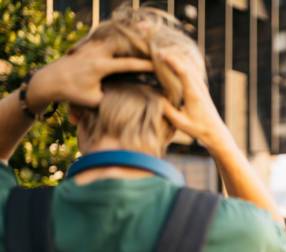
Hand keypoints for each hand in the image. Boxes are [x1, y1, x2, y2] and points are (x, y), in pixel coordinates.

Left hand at [28, 41, 152, 109]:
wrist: (49, 80)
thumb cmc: (72, 94)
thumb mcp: (93, 101)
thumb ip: (110, 99)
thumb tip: (129, 100)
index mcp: (100, 66)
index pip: (128, 64)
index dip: (145, 65)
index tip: (159, 66)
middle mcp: (97, 53)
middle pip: (124, 44)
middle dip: (140, 44)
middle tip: (155, 48)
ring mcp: (92, 47)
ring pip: (115, 39)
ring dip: (129, 41)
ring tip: (145, 42)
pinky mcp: (89, 46)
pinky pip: (107, 41)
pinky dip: (118, 42)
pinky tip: (128, 44)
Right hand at [159, 50, 230, 150]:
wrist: (215, 132)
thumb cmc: (197, 129)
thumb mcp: (179, 122)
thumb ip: (167, 110)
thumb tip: (155, 96)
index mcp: (193, 93)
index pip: (183, 71)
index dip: (172, 61)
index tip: (160, 54)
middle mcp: (199, 86)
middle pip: (187, 63)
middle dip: (173, 54)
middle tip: (158, 49)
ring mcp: (202, 86)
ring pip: (191, 65)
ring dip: (178, 57)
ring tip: (164, 52)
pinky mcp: (202, 88)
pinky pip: (193, 69)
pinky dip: (184, 62)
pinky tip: (176, 60)